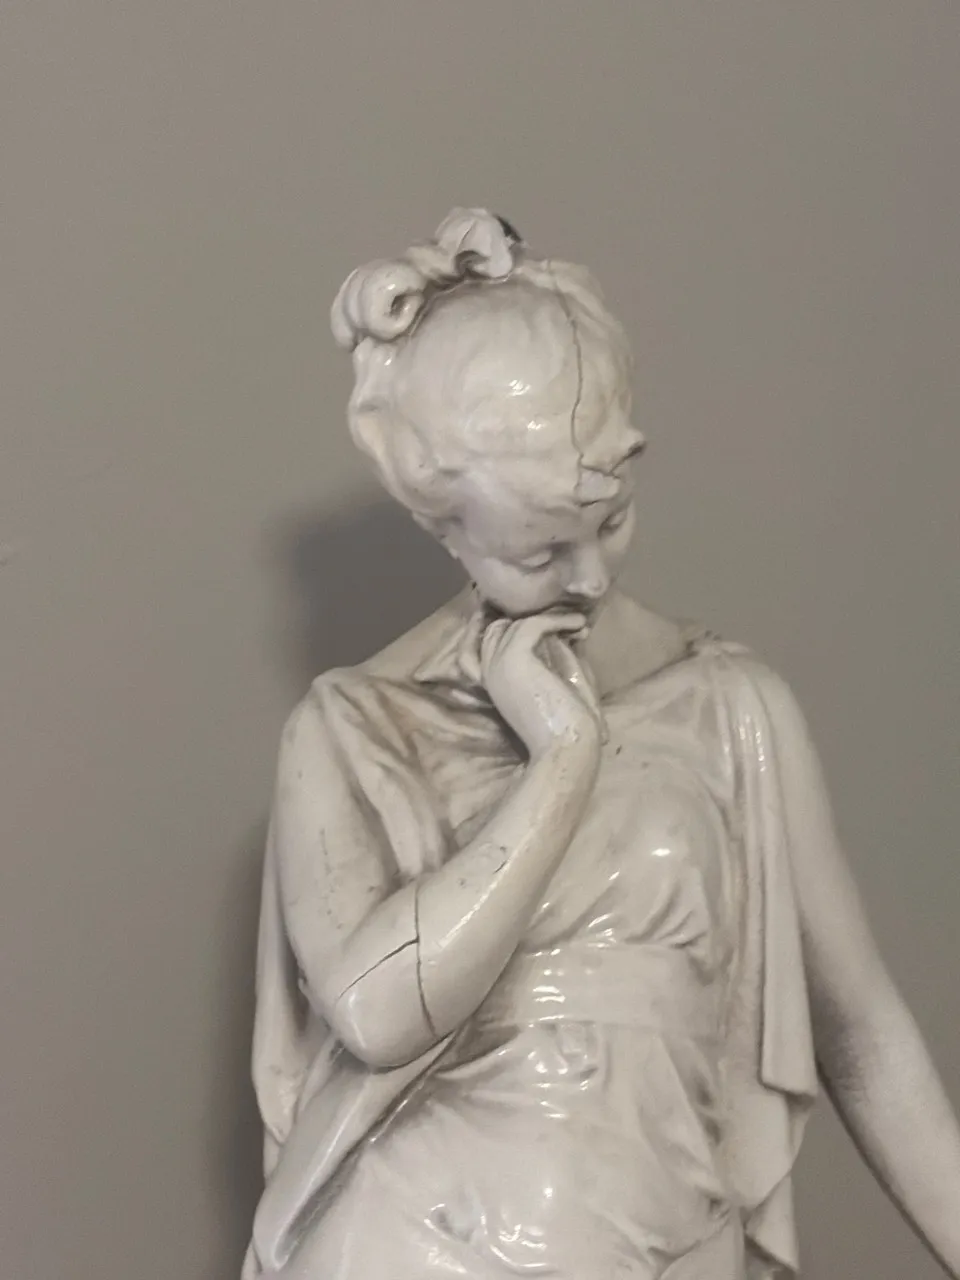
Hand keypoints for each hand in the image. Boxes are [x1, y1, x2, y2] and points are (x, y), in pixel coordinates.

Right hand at [480, 613, 602, 760]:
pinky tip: (580, 623)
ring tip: (579, 624)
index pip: (489, 644)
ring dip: (550, 618)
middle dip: (527, 619)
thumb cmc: (568, 728)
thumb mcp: (559, 686)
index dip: (516, 630)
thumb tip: (560, 633)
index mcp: (497, 685)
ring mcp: (498, 666)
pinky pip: (532, 624)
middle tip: (563, 621)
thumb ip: (553, 658)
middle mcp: (491, 674)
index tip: (552, 627)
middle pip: (496, 629)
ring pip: (515, 624)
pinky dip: (557, 619)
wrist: (568, 748)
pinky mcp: (514, 659)